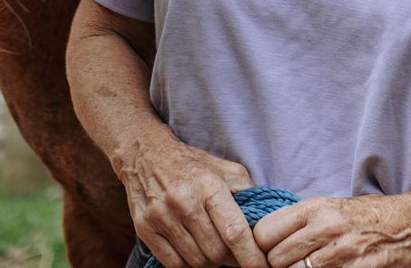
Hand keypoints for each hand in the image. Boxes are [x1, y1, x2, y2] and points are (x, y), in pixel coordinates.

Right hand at [120, 136, 267, 267]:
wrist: (145, 155)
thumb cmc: (193, 165)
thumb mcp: (225, 169)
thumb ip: (248, 192)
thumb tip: (265, 221)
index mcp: (208, 186)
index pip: (234, 231)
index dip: (250, 255)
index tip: (262, 266)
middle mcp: (184, 201)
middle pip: (215, 252)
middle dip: (230, 258)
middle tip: (234, 252)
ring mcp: (161, 216)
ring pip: (195, 261)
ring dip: (209, 262)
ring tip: (212, 248)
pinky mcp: (144, 228)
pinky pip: (172, 264)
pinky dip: (187, 264)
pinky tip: (193, 251)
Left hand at [255, 192, 410, 267]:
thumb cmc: (367, 217)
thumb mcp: (331, 207)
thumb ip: (300, 222)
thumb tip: (264, 239)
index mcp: (316, 207)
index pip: (264, 231)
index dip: (260, 247)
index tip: (267, 253)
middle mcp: (326, 227)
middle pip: (276, 258)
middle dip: (276, 266)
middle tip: (286, 265)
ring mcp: (342, 252)